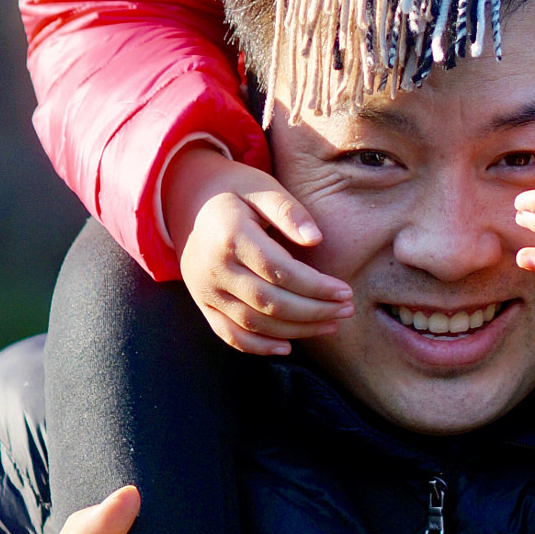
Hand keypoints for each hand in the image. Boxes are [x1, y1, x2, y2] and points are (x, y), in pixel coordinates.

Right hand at [163, 146, 352, 354]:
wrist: (188, 201)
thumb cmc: (235, 191)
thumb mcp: (261, 187)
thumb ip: (289, 210)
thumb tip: (316, 239)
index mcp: (229, 235)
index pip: (280, 271)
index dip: (316, 286)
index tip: (345, 291)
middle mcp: (213, 268)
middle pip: (270, 302)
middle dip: (314, 311)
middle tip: (346, 310)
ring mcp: (205, 290)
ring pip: (254, 323)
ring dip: (296, 330)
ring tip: (331, 324)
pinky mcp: (203, 304)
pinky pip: (229, 334)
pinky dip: (258, 346)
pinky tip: (287, 346)